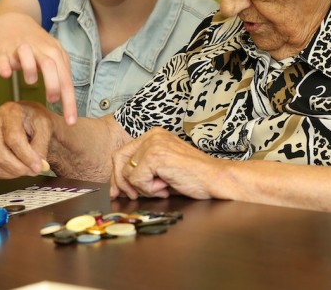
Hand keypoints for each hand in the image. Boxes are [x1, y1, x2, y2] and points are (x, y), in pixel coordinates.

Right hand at [0, 12, 77, 124]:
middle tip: (53, 100)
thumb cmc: (38, 47)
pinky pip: (3, 58)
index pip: (66, 81)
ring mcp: (21, 49)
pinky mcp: (3, 50)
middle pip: (51, 66)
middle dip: (53, 84)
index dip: (70, 102)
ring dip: (30, 70)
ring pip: (28, 57)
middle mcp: (40, 50)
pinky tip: (6, 75)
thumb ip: (61, 78)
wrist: (12, 24)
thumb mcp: (54, 58)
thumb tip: (68, 104)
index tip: (71, 122)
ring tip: (31, 83)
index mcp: (56, 55)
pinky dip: (5, 66)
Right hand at [0, 101, 55, 178]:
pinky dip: (4, 174)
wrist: (27, 119)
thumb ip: (42, 145)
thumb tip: (38, 165)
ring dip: (12, 173)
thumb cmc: (35, 121)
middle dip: (19, 168)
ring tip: (26, 169)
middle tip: (34, 171)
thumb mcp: (46, 126)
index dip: (26, 156)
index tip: (38, 166)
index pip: (13, 138)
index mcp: (9, 111)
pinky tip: (16, 169)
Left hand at [109, 127, 223, 199]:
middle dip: (122, 182)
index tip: (118, 191)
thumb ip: (142, 172)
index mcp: (154, 135)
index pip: (123, 153)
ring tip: (162, 187)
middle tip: (134, 195)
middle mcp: (152, 135)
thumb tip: (117, 187)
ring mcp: (153, 144)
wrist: (214, 178)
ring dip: (143, 188)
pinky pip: (136, 180)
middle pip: (118, 160)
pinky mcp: (154, 156)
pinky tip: (166, 186)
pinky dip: (149, 189)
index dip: (118, 175)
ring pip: (127, 173)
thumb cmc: (193, 176)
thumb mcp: (163, 169)